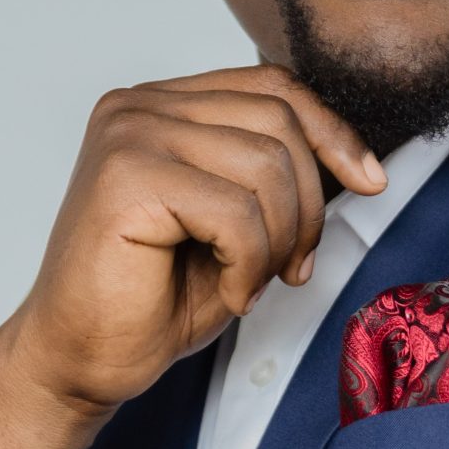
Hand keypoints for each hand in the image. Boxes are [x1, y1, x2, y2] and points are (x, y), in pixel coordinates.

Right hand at [0, 66, 384, 448]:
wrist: (78, 361)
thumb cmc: (151, 301)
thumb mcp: (233, 225)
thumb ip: (271, 177)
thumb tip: (352, 159)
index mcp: (163, 105)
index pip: (273, 87)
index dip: (332, 132)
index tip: (370, 183)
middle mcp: (139, 106)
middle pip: (278, 121)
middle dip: (309, 205)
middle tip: (293, 268)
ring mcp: (129, 134)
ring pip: (266, 165)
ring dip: (279, 240)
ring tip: (250, 283)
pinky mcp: (126, 177)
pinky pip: (236, 211)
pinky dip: (250, 264)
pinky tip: (228, 292)